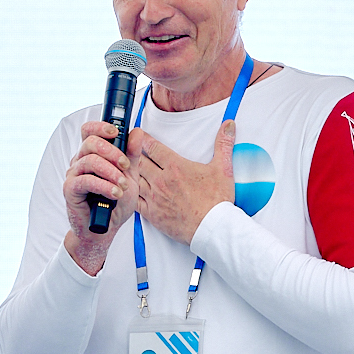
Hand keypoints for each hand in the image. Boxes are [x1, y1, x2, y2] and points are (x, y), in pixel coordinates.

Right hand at [61, 122, 143, 273]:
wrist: (105, 228)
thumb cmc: (116, 202)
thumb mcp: (130, 176)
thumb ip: (132, 155)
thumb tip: (137, 132)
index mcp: (93, 154)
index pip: (90, 131)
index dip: (100, 126)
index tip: (116, 132)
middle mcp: (80, 161)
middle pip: (90, 142)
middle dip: (111, 151)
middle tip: (125, 164)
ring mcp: (73, 175)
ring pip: (89, 161)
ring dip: (110, 172)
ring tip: (122, 185)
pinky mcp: (70, 189)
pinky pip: (86, 181)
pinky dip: (103, 186)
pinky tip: (114, 193)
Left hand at [137, 119, 235, 244]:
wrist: (212, 228)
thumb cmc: (217, 201)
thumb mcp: (223, 168)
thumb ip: (223, 144)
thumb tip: (228, 125)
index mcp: (175, 167)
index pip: (152, 147)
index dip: (142, 139)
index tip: (137, 134)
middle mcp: (161, 180)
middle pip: (138, 161)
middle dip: (132, 153)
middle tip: (127, 148)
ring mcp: (155, 197)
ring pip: (134, 179)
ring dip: (129, 172)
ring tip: (125, 168)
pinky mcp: (152, 213)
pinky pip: (133, 200)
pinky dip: (129, 193)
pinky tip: (127, 190)